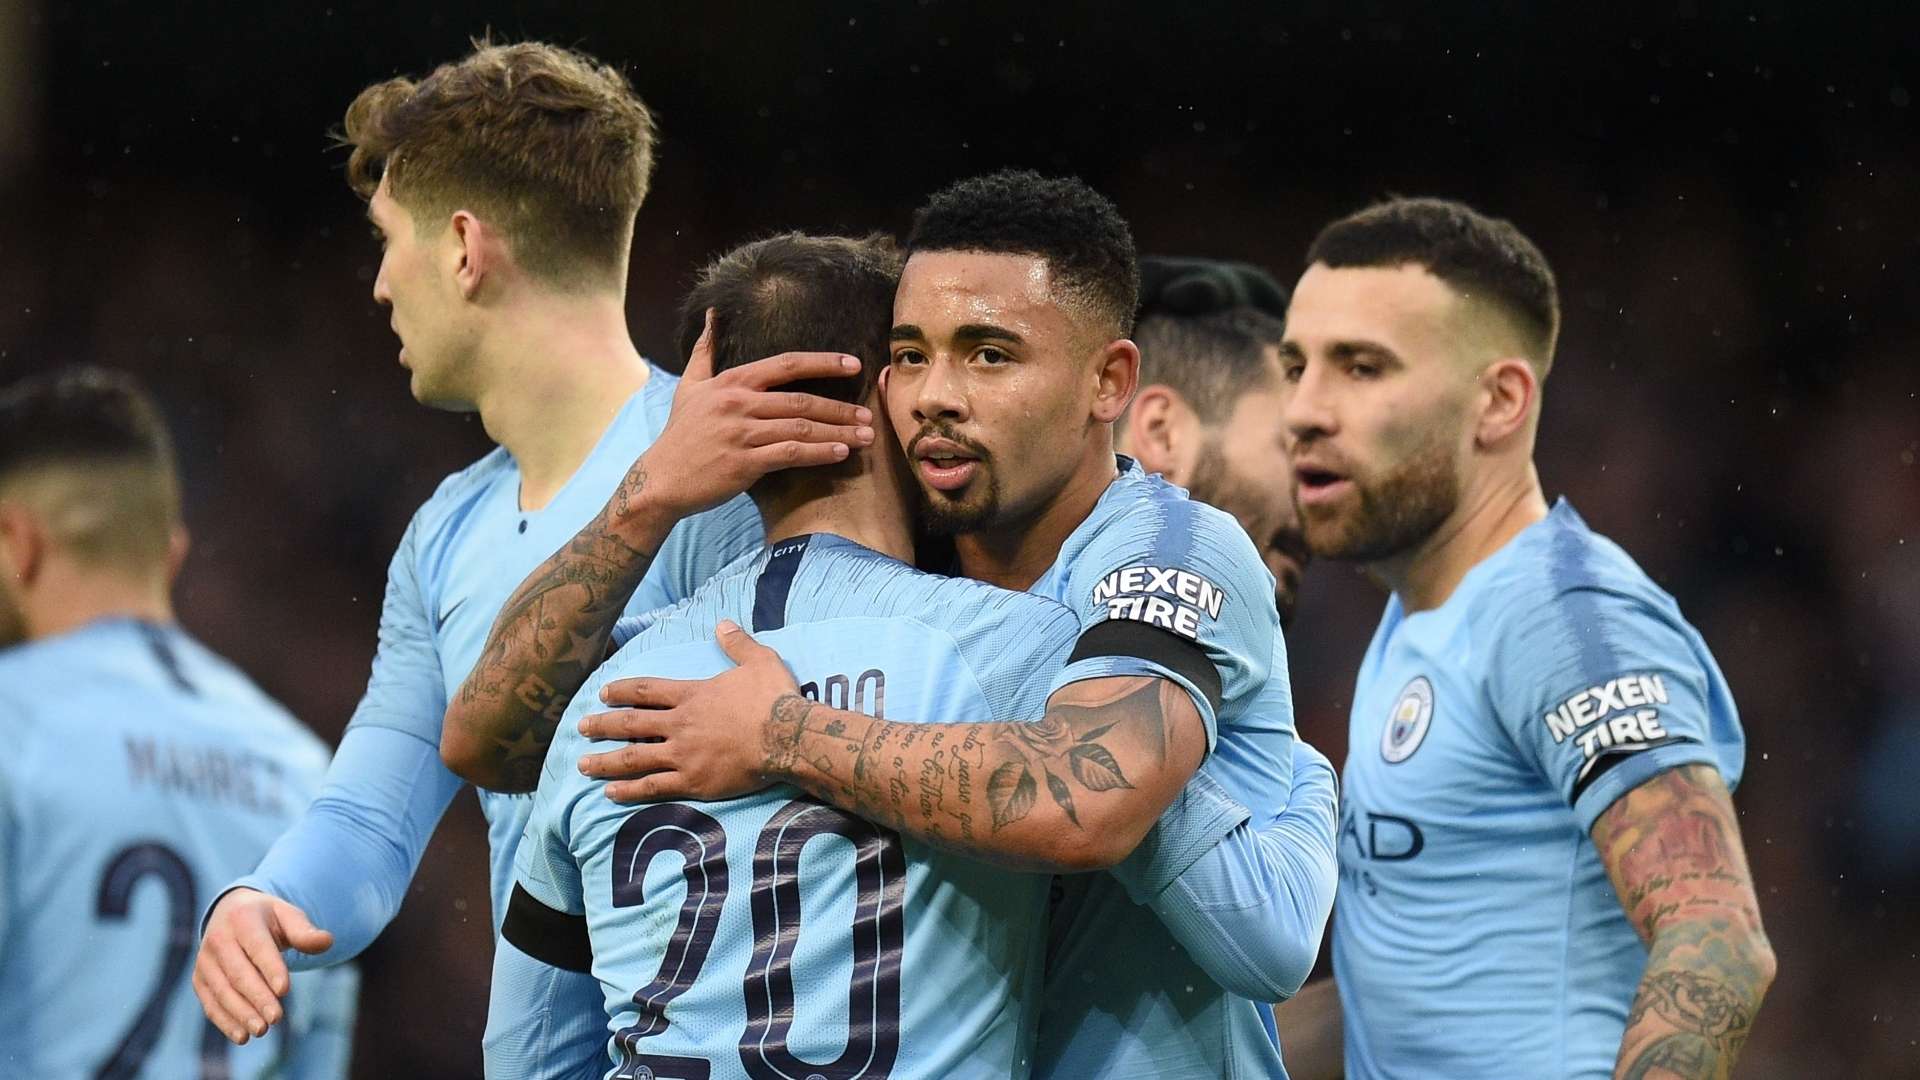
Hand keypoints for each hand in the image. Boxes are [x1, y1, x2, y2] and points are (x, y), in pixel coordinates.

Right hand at [193, 888, 333, 1043]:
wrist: (231, 913)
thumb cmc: (268, 919)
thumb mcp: (288, 915)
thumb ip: (305, 931)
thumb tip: (327, 942)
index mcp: (242, 918)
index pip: (258, 947)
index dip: (271, 969)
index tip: (285, 991)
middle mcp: (218, 939)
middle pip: (238, 973)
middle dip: (258, 998)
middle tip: (276, 1019)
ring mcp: (205, 961)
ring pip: (222, 991)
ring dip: (241, 1013)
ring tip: (261, 1030)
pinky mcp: (199, 979)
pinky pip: (211, 1003)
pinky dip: (225, 1021)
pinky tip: (242, 1036)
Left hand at [578, 620, 800, 802]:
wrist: (787, 737)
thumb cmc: (774, 699)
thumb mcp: (759, 661)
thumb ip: (737, 643)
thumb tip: (723, 623)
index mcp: (692, 695)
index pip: (647, 690)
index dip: (622, 691)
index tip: (602, 693)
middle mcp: (680, 724)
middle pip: (632, 724)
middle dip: (603, 724)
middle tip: (581, 727)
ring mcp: (683, 755)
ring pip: (634, 757)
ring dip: (605, 760)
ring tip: (583, 764)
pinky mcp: (693, 781)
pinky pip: (652, 787)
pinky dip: (628, 791)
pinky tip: (609, 793)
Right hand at [638, 311, 875, 519]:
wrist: (660, 479)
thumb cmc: (681, 433)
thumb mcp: (689, 386)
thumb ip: (705, 350)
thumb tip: (713, 314)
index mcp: (732, 382)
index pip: (787, 364)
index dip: (824, 362)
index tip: (855, 365)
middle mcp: (739, 403)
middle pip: (802, 401)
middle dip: (840, 408)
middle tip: (868, 415)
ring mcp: (741, 433)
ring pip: (801, 429)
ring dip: (838, 433)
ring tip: (865, 437)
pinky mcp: (744, 462)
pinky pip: (790, 454)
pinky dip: (818, 454)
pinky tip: (840, 455)